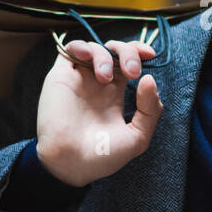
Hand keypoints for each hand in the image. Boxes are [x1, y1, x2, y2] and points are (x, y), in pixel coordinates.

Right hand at [34, 38, 162, 186]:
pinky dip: (82, 46)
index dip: (138, 52)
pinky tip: (90, 60)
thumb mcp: (137, 137)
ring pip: (94, 47)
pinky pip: (69, 50)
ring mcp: (79, 79)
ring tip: (105, 77)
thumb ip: (150, 110)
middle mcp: (96, 84)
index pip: (126, 63)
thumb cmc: (103, 156)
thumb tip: (149, 79)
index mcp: (114, 95)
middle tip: (132, 72)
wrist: (72, 164)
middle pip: (114, 51)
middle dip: (128, 52)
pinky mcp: (61, 77)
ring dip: (105, 54)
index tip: (150, 54)